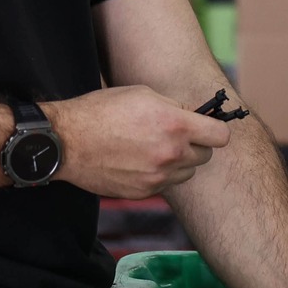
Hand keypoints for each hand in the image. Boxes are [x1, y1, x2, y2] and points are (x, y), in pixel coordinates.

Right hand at [43, 87, 231, 198]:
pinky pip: (164, 184)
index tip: (207, 126)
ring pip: (186, 173)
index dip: (215, 129)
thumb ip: (173, 108)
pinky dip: (159, 175)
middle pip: (205, 156)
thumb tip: (191, 116)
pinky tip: (139, 161)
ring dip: (178, 162)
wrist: (66, 142)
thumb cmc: (101, 111)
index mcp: (175, 125)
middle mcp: (171, 154)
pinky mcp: (142, 192)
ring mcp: (157, 177)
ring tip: (154, 148)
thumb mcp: (142, 94)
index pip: (220, 136)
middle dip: (195, 145)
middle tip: (175, 135)